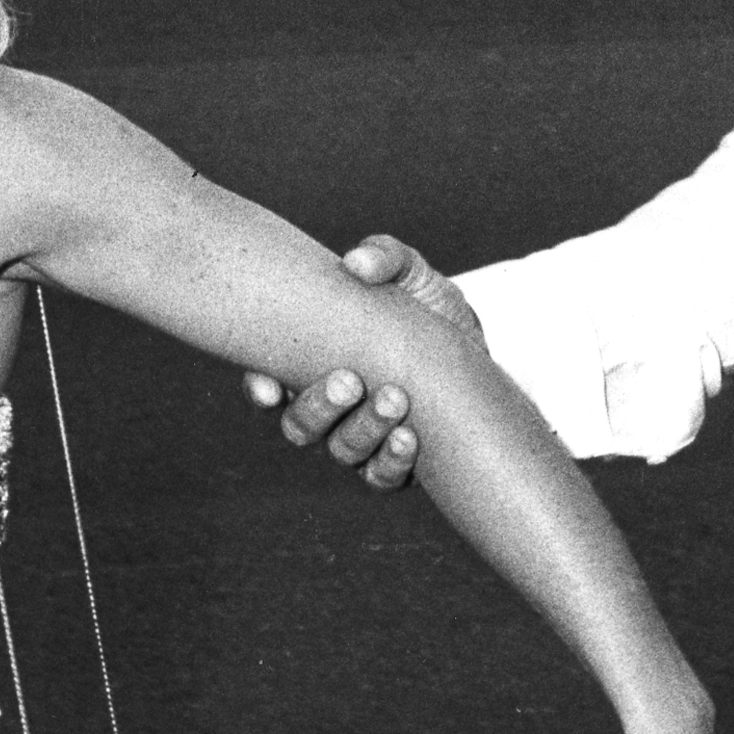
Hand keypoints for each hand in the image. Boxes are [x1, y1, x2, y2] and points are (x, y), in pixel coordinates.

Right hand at [241, 235, 481, 491]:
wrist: (474, 348)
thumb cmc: (425, 305)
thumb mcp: (409, 272)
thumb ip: (384, 256)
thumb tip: (356, 263)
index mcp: (311, 363)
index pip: (267, 384)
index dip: (258, 389)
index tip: (270, 386)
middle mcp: (327, 409)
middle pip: (299, 425)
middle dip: (320, 407)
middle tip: (350, 380)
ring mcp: (358, 439)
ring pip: (341, 450)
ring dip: (363, 429)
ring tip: (395, 400)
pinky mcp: (393, 463)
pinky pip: (380, 477)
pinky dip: (390, 462)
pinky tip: (409, 438)